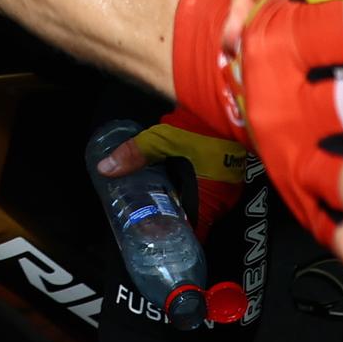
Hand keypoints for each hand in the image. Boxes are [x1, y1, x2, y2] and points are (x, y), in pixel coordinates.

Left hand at [96, 106, 246, 240]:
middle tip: (151, 222)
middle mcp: (222, 198)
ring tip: (159, 203)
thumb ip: (136, 154)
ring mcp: (230, 185)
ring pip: (204, 204)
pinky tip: (177, 181)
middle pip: (196, 220)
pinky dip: (195, 189)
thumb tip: (106, 168)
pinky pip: (211, 189)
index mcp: (209, 200)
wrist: (236, 100)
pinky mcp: (232, 170)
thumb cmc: (205, 126)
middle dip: (175, 223)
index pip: (193, 235)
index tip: (157, 241)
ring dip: (185, 205)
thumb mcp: (165, 138)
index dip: (174, 240)